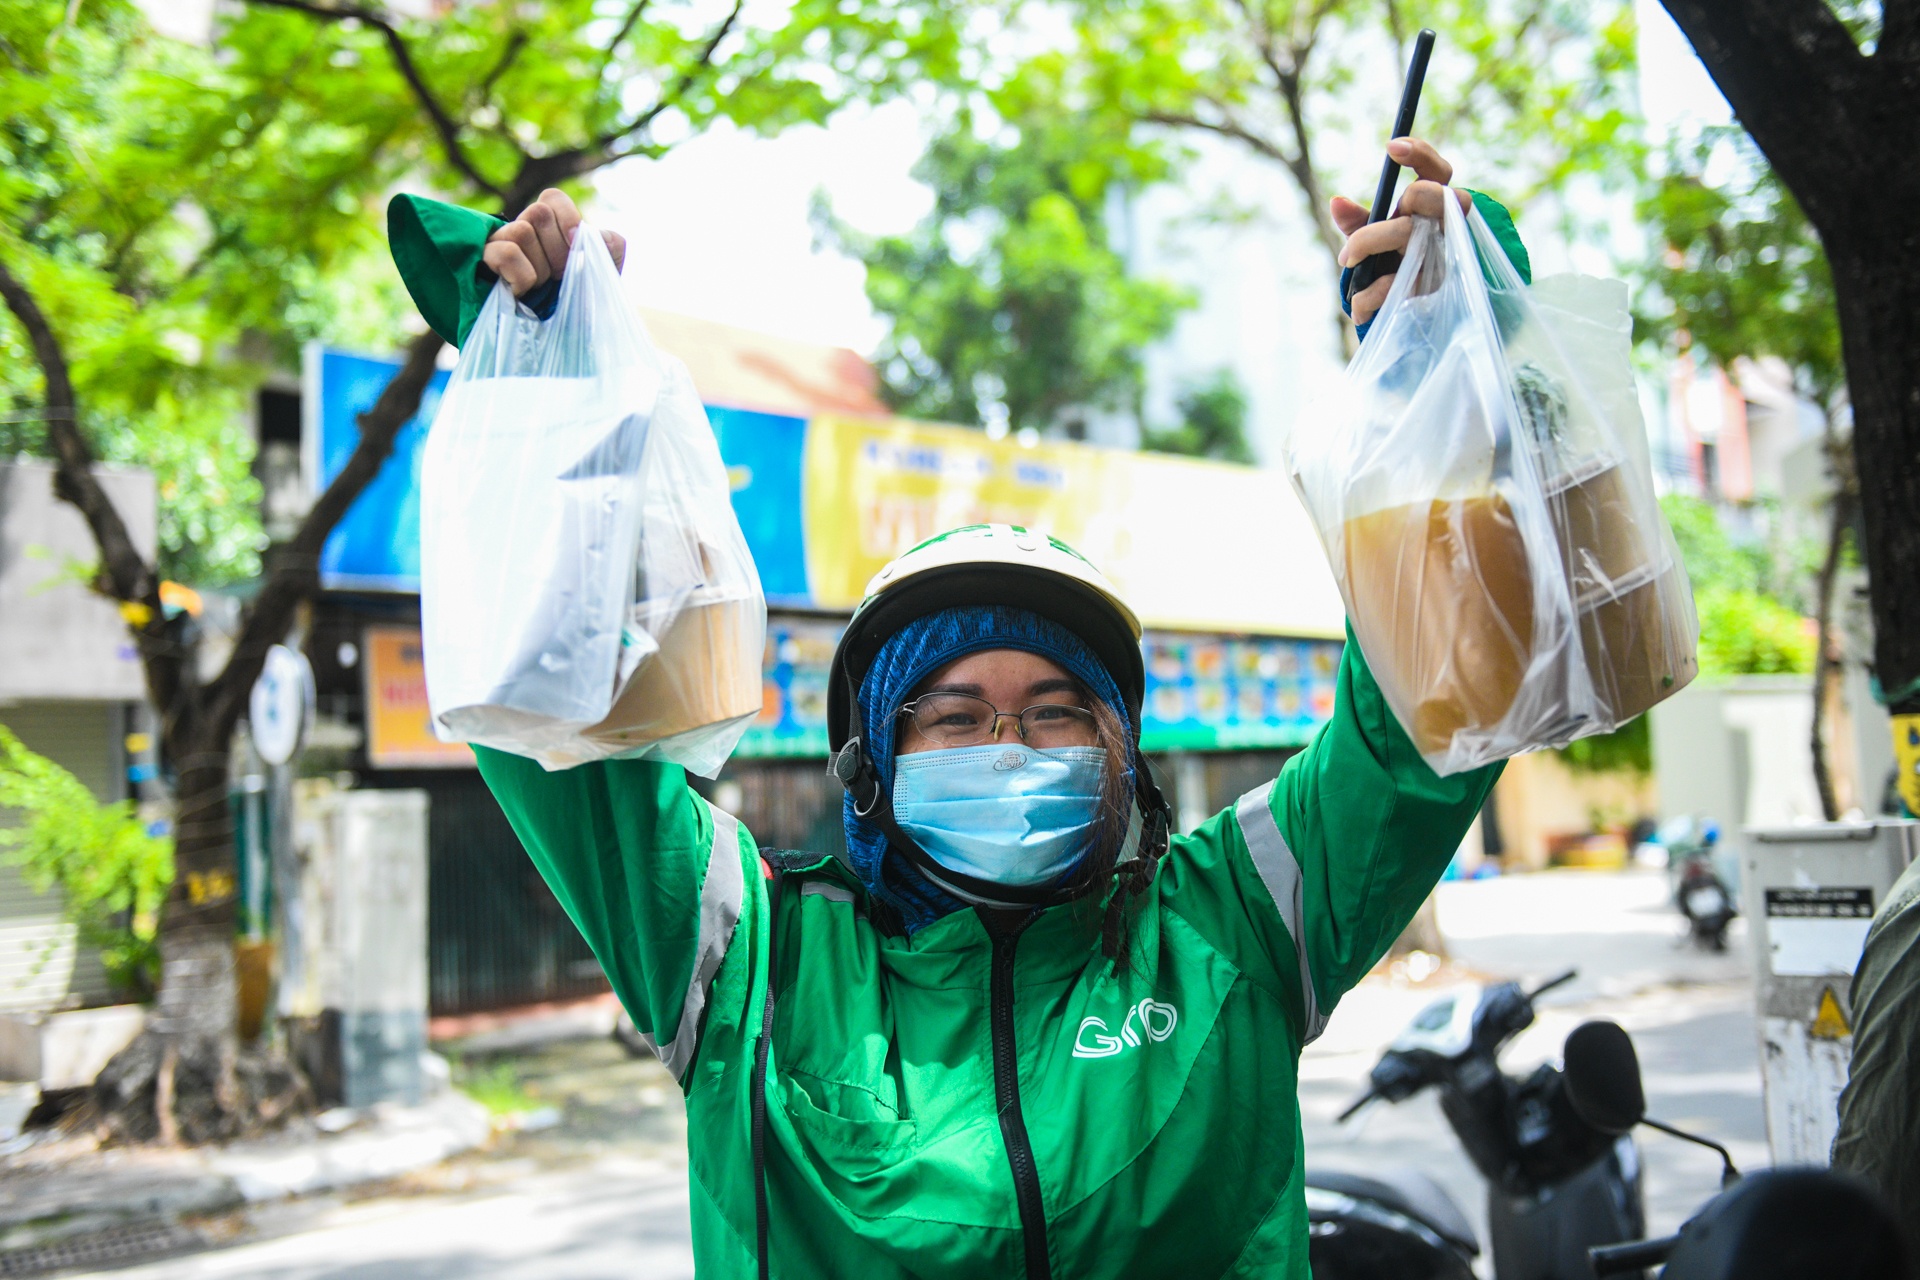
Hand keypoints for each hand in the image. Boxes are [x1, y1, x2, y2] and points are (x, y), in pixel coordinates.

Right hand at [482, 188, 627, 296]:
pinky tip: (522, 292)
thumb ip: (610, 247)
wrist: (560, 343)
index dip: (567, 218)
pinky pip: (504, 252)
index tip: (575, 244)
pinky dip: (521, 274)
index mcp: (550, 230)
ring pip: (521, 231)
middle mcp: (523, 231)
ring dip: (540, 266)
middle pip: (538, 213)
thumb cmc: (578, 307)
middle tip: (558, 276)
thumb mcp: (603, 276)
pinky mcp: (482, 264)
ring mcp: (499, 245)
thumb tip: (594, 234)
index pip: (552, 198)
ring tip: (540, 288)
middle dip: (557, 250)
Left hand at [1330, 138, 1470, 324]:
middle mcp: (1440, 230)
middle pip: (1436, 195)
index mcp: (1428, 210)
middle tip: (1377, 215)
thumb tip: (1337, 201)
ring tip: (1345, 260)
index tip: (1390, 146)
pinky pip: (1394, 284)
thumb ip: (1356, 222)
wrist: (1393, 315)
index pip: (1439, 173)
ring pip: (1408, 234)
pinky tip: (1357, 306)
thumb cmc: (1386, 266)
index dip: (1421, 154)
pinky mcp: (1429, 292)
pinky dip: (1368, 295)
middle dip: (1407, 197)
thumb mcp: (1370, 240)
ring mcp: (1438, 259)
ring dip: (1367, 241)